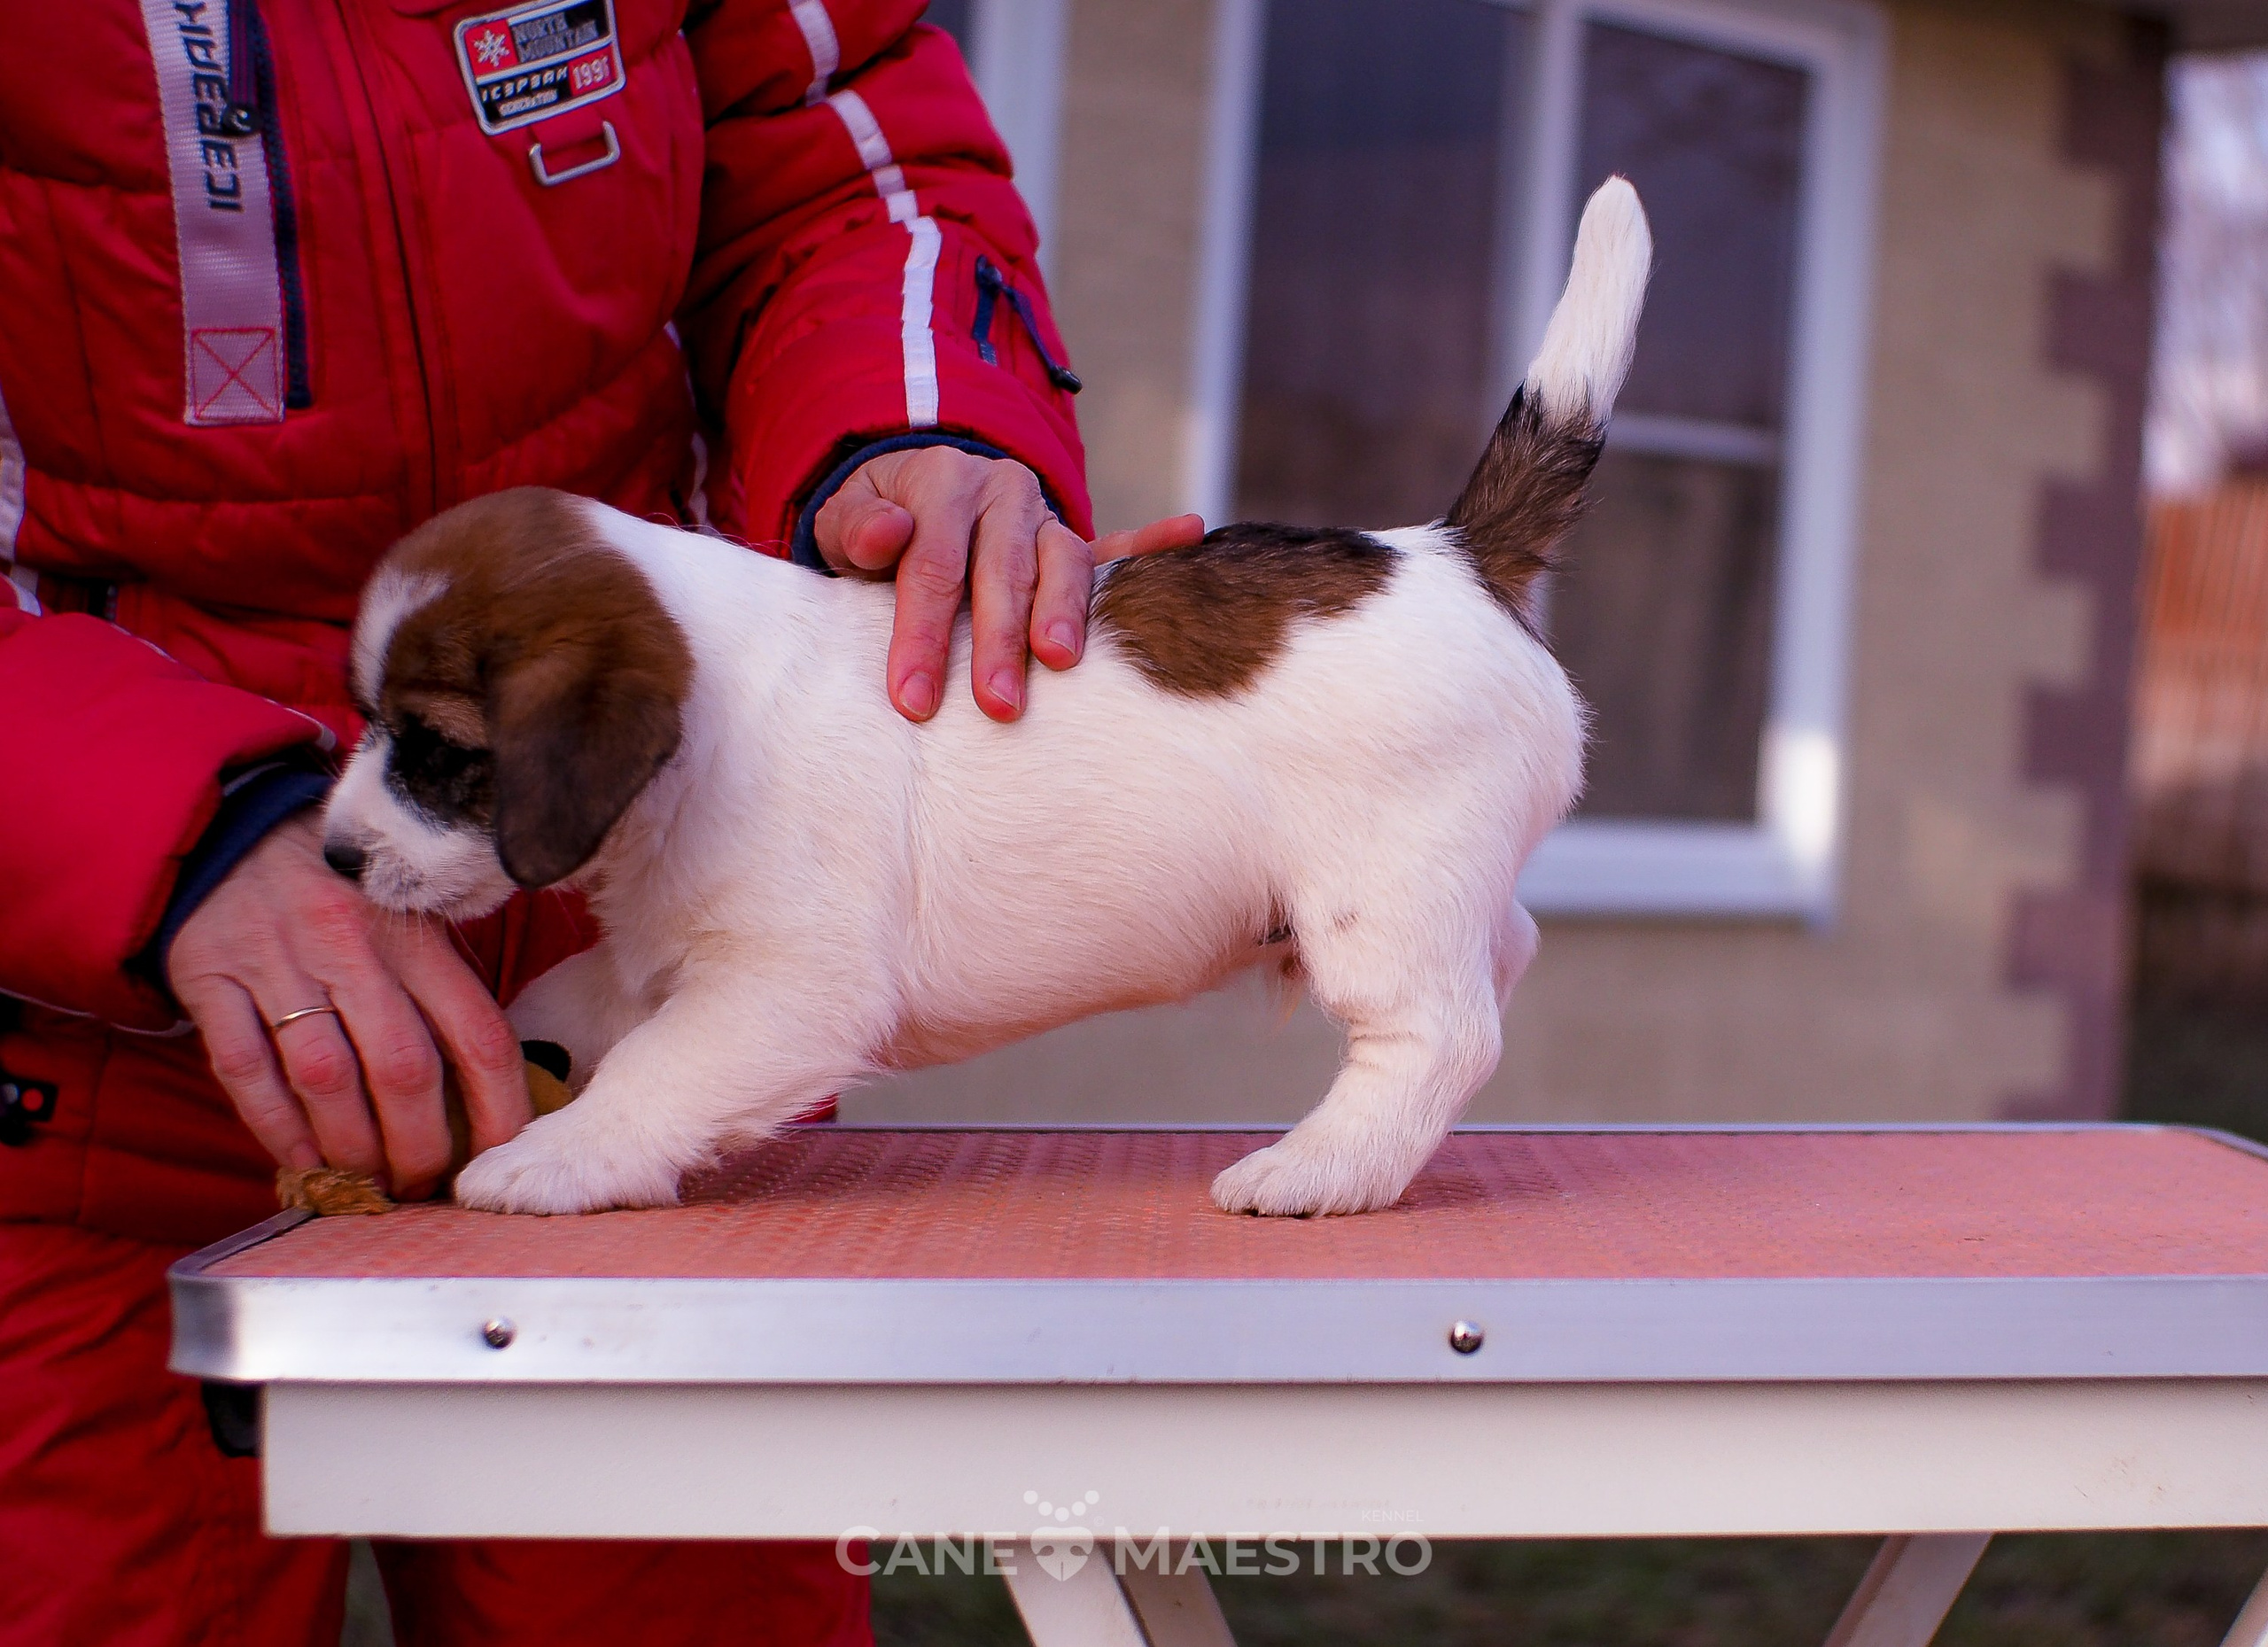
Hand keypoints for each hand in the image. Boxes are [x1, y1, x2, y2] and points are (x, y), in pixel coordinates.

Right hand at [166, 814, 530, 1198]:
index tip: (499, 1154)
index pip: (477, 1031)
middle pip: (403, 1067)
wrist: (230, 834)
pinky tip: (304, 1166)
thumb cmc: (342, 894)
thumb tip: (499, 1078)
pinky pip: (247, 1072)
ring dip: (353, 1148)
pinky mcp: (211, 982)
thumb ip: (449, 982)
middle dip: (420, 1144)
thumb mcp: (409, 914)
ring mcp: (276, 963)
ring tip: (371, 1185)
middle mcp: (350, 944)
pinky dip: (277, 1130)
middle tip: (424, 1184)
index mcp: (414, 931)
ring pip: (326, 1078)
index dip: (498, 1106)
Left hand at [814, 445, 1202, 721]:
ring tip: (1062, 662)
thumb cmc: (875, 527)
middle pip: (1002, 570)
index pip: (932, 566)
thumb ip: (858, 528)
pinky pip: (1117, 549)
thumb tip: (888, 532)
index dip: (921, 635)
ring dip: (1065, 613)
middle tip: (997, 705)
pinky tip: (1189, 533)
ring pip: (1061, 562)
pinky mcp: (1073, 544)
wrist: (916, 491)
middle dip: (999, 641)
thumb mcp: (845, 520)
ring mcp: (1044, 517)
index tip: (913, 701)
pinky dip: (1153, 545)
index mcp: (942, 481)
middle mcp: (1001, 490)